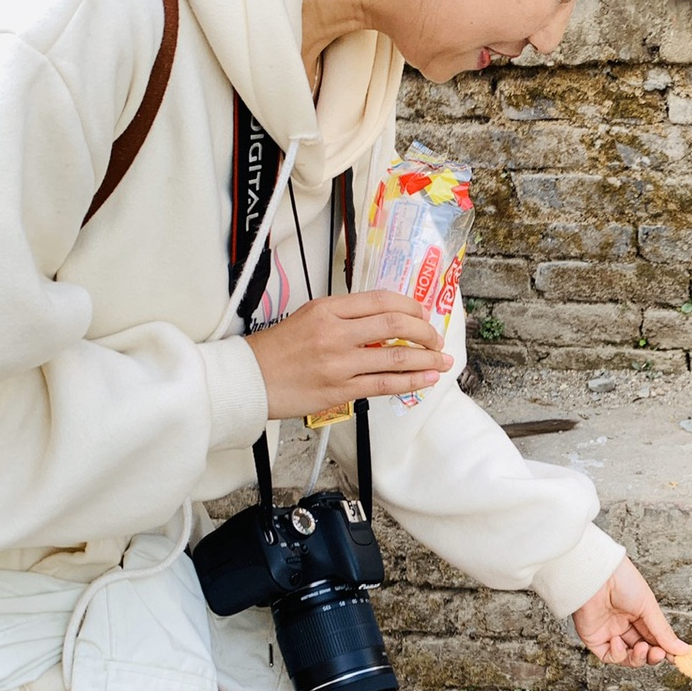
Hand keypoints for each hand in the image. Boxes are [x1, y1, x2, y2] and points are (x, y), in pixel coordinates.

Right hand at [247, 290, 452, 420]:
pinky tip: (427, 379)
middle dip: (425, 331)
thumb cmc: (276, 350)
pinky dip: (411, 381)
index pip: (381, 300)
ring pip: (397, 356)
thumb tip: (383, 322)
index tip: (422, 314)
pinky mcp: (341, 390)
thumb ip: (344, 317)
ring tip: (442, 361)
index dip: (410, 306)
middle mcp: (336, 332)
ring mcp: (340, 362)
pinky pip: (385, 384)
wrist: (249, 379)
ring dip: (427, 359)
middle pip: (396, 323)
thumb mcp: (308, 317)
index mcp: (328, 309)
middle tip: (436, 339)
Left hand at [572, 559, 685, 666]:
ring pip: (626, 658)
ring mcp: (609, 633)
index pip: (653, 638)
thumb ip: (663, 632)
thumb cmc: (622, 581)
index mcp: (637, 615)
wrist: (598, 576)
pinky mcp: (594, 639)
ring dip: (637, 658)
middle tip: (659, 653)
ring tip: (642, 648)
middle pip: (641, 651)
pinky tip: (619, 641)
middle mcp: (623, 625)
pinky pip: (609, 656)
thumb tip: (682, 650)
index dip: (664, 649)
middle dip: (651, 656)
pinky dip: (617, 654)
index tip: (675, 657)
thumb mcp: (648, 607)